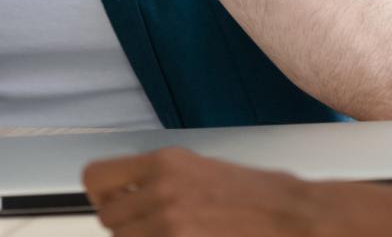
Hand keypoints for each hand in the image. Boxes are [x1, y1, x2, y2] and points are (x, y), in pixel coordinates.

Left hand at [85, 149, 324, 236]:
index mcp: (166, 163)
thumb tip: (134, 196)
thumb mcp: (203, 169)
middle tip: (150, 226)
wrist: (294, 216)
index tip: (115, 202)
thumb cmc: (261, 194)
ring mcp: (170, 223)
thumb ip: (163, 180)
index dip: (101, 195)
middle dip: (125, 226)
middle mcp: (162, 190)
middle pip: (108, 218)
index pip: (96, 177)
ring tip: (172, 233)